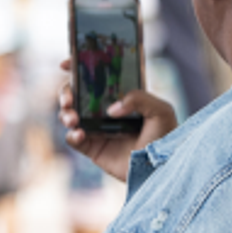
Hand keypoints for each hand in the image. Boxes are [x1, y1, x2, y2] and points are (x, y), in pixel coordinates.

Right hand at [58, 57, 176, 182]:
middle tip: (68, 99)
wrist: (160, 168)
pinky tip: (80, 134)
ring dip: (65, 113)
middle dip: (65, 93)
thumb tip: (111, 109)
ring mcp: (96, 128)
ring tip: (73, 119)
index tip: (66, 63)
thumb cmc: (166, 137)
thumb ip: (139, 98)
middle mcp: (104, 110)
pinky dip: (72, 135)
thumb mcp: (161, 110)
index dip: (79, 67)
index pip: (97, 77)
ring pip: (69, 114)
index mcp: (120, 96)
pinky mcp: (92, 148)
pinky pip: (73, 139)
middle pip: (76, 94)